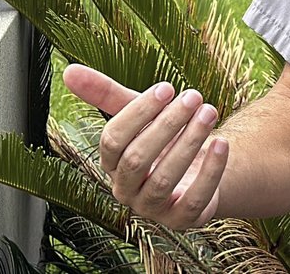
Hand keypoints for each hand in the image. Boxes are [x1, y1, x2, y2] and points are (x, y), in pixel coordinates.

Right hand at [63, 64, 228, 228]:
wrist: (196, 169)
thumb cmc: (161, 138)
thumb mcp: (137, 113)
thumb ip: (105, 94)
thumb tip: (68, 71)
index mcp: (112, 163)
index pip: (112, 140)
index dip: (138, 113)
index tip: (166, 87)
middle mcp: (127, 189)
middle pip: (137, 159)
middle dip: (167, 125)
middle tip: (193, 96)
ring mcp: (154, 208)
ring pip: (165, 179)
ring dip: (189, 142)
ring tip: (209, 111)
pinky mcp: (183, 219)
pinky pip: (195, 199)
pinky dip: (210, 171)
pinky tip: (221, 143)